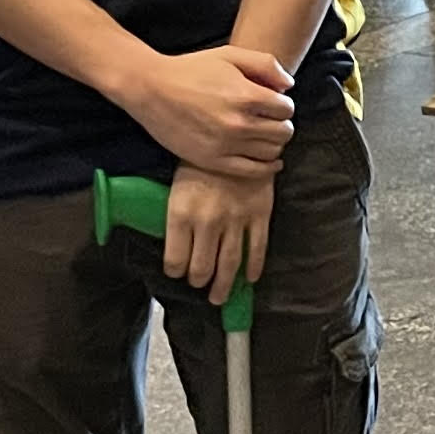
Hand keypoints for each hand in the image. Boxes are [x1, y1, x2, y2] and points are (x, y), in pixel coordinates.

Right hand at [126, 43, 297, 175]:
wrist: (151, 89)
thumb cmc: (192, 70)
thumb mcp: (230, 54)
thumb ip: (265, 65)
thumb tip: (288, 86)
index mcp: (246, 96)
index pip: (286, 109)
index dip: (283, 104)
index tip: (273, 102)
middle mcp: (238, 123)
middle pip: (284, 132)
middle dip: (282, 123)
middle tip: (270, 119)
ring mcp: (226, 145)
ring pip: (272, 152)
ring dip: (274, 143)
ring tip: (263, 134)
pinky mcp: (213, 161)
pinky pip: (254, 171)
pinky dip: (268, 166)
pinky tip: (270, 160)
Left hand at [164, 163, 274, 297]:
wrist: (236, 136)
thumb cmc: (200, 160)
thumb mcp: (176, 186)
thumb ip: (175, 217)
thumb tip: (175, 244)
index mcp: (181, 213)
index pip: (175, 259)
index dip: (175, 271)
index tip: (177, 273)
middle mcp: (208, 221)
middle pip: (202, 268)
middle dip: (199, 282)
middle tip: (199, 286)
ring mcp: (236, 220)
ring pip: (229, 264)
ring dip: (224, 286)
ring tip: (219, 297)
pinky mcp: (259, 215)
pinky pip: (258, 249)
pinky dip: (253, 268)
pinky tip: (248, 279)